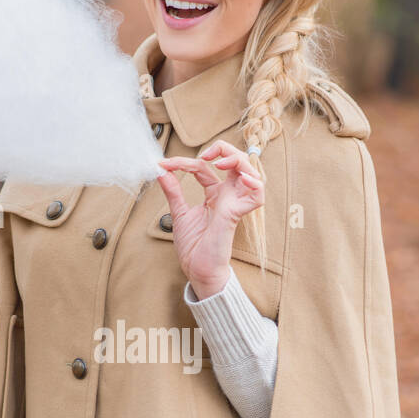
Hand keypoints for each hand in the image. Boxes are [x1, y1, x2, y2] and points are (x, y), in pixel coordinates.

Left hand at [157, 139, 264, 297]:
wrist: (197, 269)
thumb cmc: (193, 246)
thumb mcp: (179, 213)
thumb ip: (173, 191)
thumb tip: (161, 171)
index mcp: (213, 194)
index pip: (204, 168)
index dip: (184, 162)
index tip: (164, 164)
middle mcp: (226, 196)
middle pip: (235, 161)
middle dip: (223, 148)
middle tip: (203, 155)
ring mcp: (233, 203)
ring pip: (250, 171)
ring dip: (238, 160)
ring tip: (220, 162)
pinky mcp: (237, 214)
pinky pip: (257, 196)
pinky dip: (254, 184)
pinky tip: (242, 178)